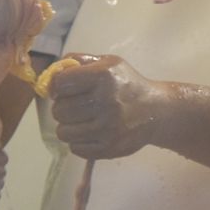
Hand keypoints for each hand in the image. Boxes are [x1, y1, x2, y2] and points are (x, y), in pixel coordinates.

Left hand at [49, 53, 167, 159]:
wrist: (156, 110)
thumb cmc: (128, 83)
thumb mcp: (108, 63)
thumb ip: (79, 61)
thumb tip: (52, 72)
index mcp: (104, 76)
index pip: (61, 83)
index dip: (57, 86)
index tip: (62, 88)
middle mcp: (106, 102)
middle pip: (59, 110)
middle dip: (62, 106)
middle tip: (75, 104)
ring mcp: (107, 128)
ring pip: (63, 132)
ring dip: (68, 125)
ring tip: (81, 119)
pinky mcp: (108, 148)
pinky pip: (75, 148)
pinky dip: (78, 140)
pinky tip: (90, 131)